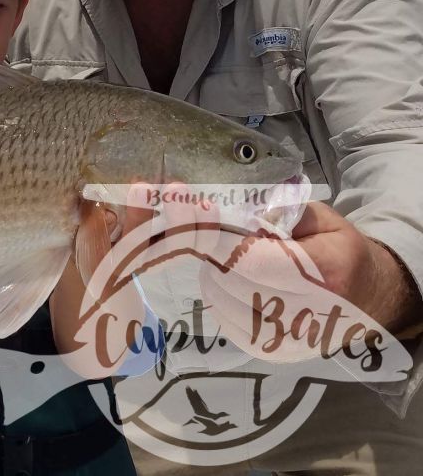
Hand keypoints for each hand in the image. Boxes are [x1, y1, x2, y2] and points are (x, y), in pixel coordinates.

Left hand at [198, 200, 420, 358]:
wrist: (367, 298)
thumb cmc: (338, 250)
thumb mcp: (319, 218)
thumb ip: (276, 213)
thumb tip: (228, 216)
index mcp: (325, 273)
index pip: (252, 260)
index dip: (217, 239)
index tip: (199, 217)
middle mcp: (308, 314)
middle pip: (230, 281)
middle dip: (216, 254)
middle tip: (223, 240)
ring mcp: (289, 340)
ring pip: (221, 301)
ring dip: (215, 275)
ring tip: (233, 263)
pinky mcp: (273, 353)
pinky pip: (224, 320)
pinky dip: (220, 297)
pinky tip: (237, 285)